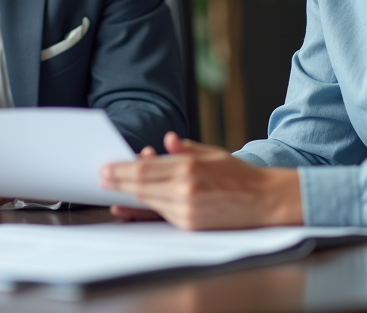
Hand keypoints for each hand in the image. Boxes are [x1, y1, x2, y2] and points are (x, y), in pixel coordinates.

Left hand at [101, 132, 302, 229]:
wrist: (264, 201)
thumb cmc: (239, 175)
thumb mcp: (212, 153)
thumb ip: (186, 148)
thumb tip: (167, 140)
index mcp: (189, 166)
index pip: (144, 168)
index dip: (121, 169)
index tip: (106, 167)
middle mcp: (185, 189)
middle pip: (140, 186)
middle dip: (118, 182)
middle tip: (102, 177)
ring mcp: (187, 210)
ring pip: (148, 202)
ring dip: (129, 196)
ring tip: (114, 191)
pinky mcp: (190, 225)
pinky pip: (161, 215)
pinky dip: (145, 209)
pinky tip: (133, 205)